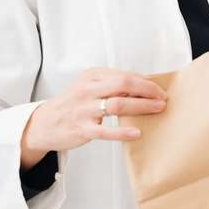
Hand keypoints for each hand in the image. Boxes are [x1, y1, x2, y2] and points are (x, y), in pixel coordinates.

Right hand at [20, 68, 167, 169]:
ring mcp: (84, 110)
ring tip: (158, 109)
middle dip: (148, 90)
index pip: (125, 74)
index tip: (160, 88)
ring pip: (118, 105)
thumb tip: (145, 84)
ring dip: (142, 106)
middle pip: (124, 84)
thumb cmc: (73, 103)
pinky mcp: (82, 129)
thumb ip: (113, 83)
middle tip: (163, 97)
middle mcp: (88, 90)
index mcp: (92, 76)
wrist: (44, 123)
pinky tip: (137, 133)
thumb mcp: (90, 85)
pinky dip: (123, 132)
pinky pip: (106, 131)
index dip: (145, 81)